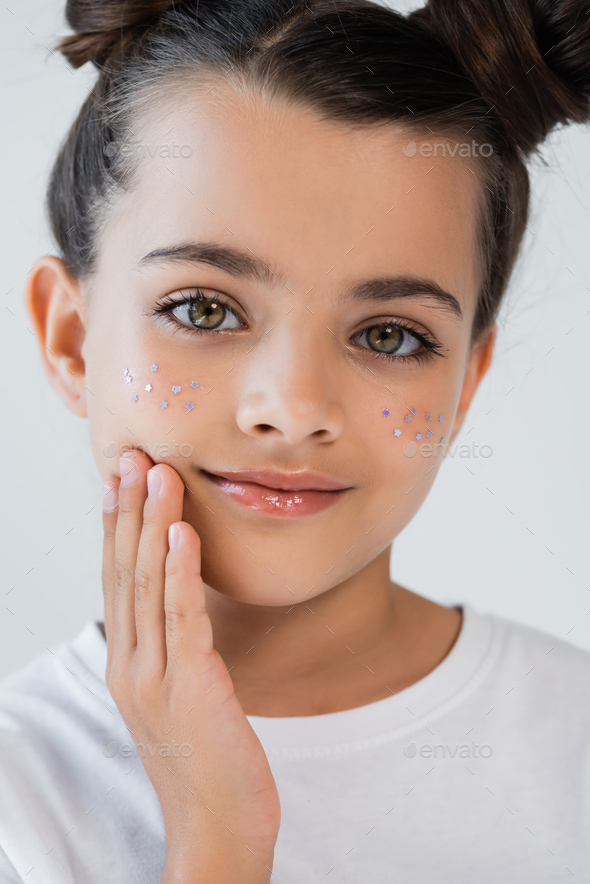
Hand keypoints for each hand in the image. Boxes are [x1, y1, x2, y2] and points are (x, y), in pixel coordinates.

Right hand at [101, 449, 280, 882]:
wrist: (218, 831)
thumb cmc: (208, 762)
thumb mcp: (184, 695)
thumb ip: (176, 650)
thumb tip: (184, 607)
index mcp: (129, 664)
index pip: (118, 580)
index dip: (119, 525)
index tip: (123, 477)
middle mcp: (132, 666)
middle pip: (126, 573)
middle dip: (129, 510)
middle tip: (132, 455)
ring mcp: (155, 679)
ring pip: (150, 587)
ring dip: (154, 526)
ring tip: (159, 475)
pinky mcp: (190, 689)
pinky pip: (182, 620)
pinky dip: (182, 572)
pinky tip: (184, 534)